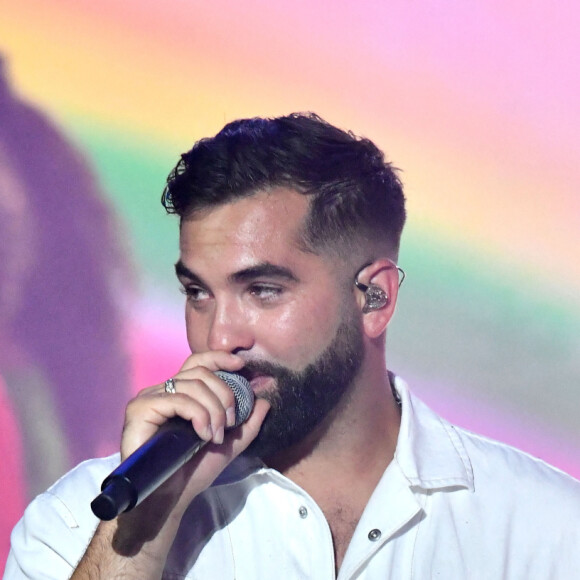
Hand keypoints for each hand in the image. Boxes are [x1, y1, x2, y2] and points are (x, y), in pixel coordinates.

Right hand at [121, 350, 269, 512]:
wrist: (169, 499)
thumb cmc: (193, 472)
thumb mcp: (229, 445)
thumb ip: (247, 424)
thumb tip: (264, 401)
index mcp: (179, 394)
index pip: (198, 362)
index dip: (219, 358)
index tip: (241, 364)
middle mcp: (162, 391)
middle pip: (200, 372)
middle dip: (224, 395)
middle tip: (230, 423)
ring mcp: (149, 398)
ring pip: (192, 385)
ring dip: (214, 410)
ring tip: (216, 436)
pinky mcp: (139, 409)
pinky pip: (177, 399)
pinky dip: (197, 415)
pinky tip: (203, 435)